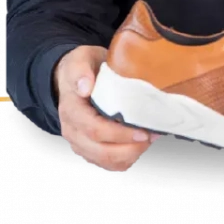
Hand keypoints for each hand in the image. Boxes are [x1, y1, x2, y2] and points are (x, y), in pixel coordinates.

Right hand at [55, 45, 160, 171]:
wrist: (74, 78)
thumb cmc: (83, 67)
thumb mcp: (80, 59)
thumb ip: (80, 70)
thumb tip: (84, 86)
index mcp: (71, 110)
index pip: (94, 129)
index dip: (119, 134)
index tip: (142, 130)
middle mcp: (73, 131)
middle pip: (101, 151)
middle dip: (130, 148)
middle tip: (152, 135)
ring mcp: (80, 143)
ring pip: (106, 162)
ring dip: (131, 154)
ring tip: (150, 138)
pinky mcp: (89, 150)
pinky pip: (108, 164)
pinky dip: (126, 158)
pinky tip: (140, 144)